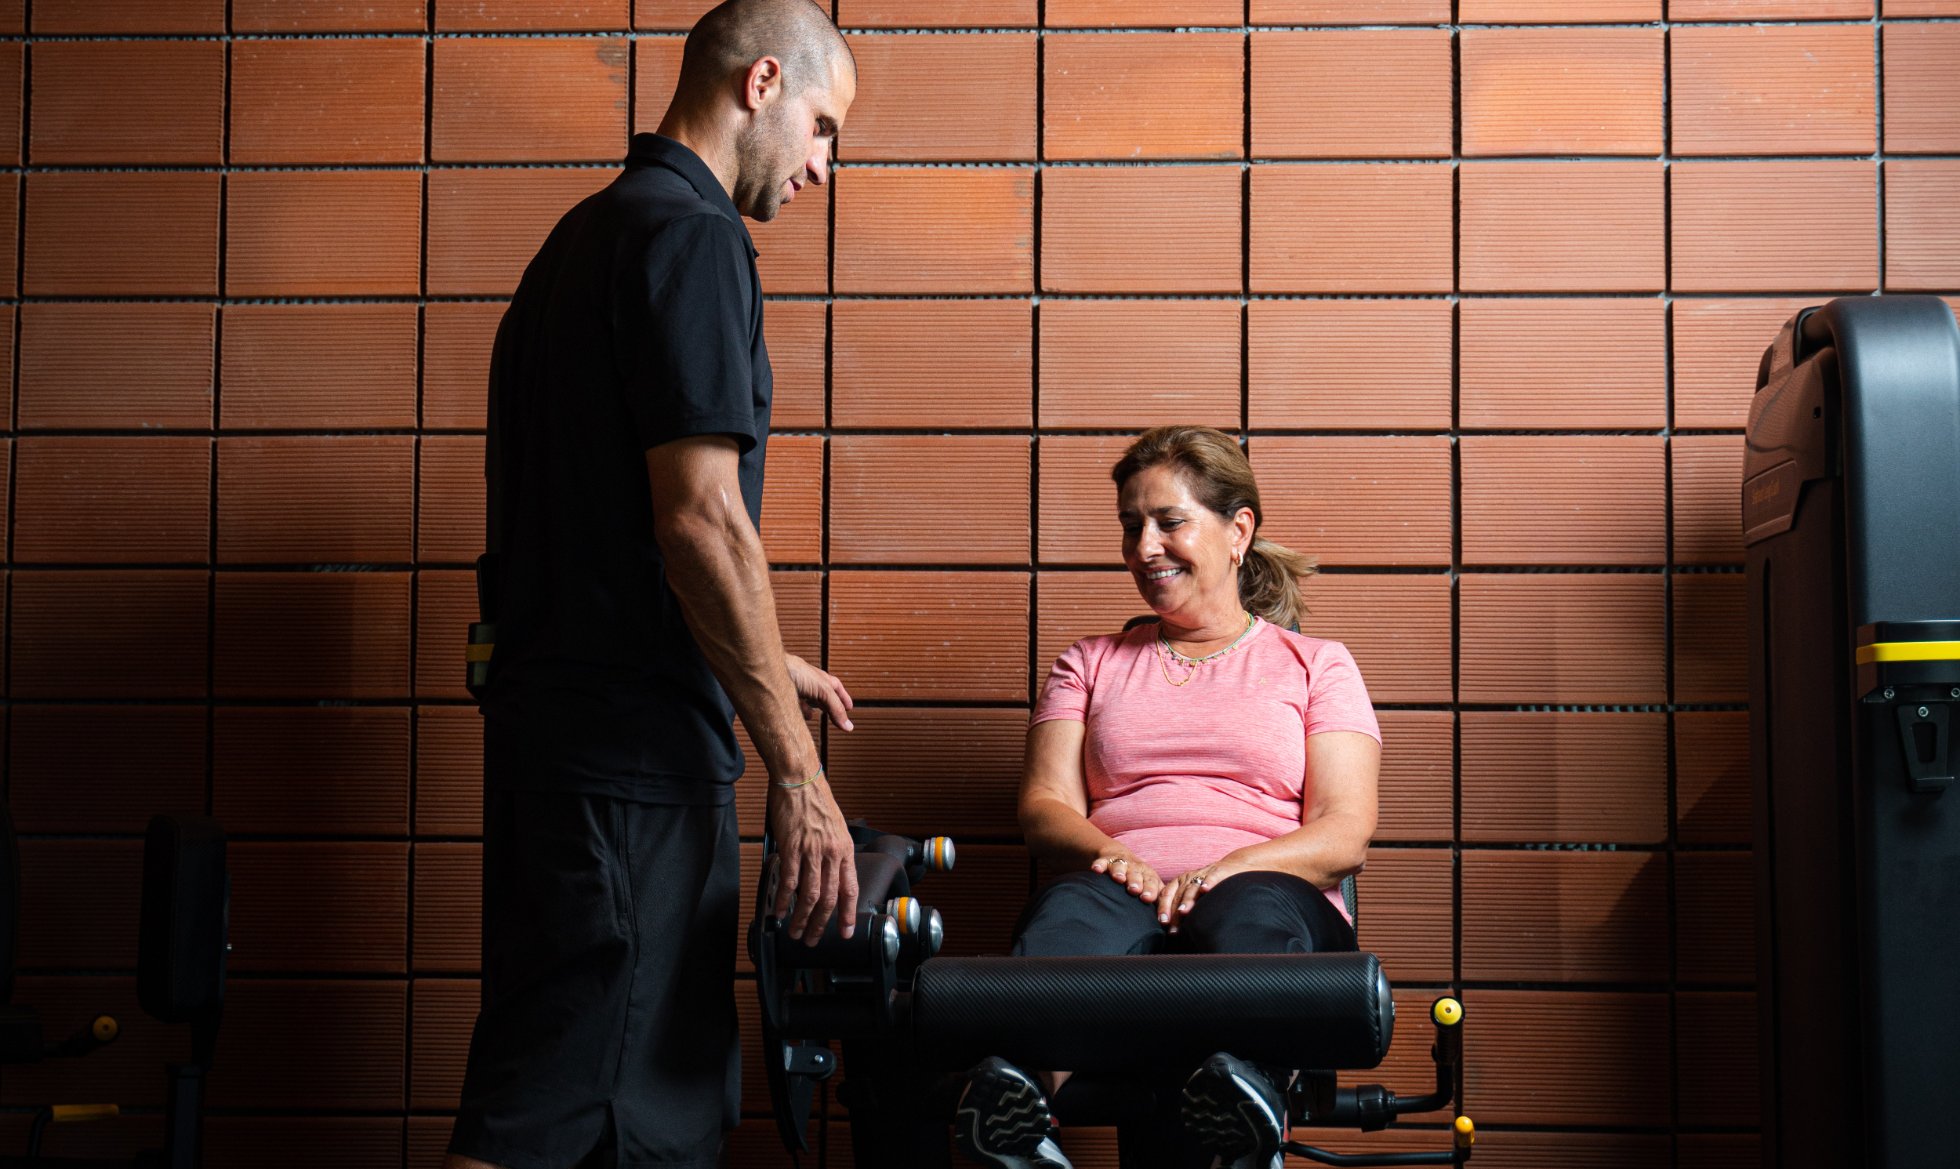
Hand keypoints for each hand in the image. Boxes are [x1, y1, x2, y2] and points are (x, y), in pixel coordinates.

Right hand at [767, 772, 858, 944]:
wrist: (800, 779)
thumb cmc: (815, 800)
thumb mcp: (835, 828)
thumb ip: (833, 853)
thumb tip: (827, 876)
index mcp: (845, 849)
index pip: (849, 889)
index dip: (848, 914)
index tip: (846, 932)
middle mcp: (832, 853)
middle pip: (828, 898)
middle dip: (821, 924)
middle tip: (813, 939)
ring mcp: (811, 851)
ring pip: (809, 894)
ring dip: (802, 918)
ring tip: (795, 931)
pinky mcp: (791, 847)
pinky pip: (789, 880)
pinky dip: (783, 899)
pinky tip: (779, 910)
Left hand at [784, 653, 853, 731]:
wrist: (768, 668)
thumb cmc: (797, 672)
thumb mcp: (823, 691)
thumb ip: (836, 709)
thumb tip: (849, 727)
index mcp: (821, 678)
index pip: (836, 688)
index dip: (843, 698)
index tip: (849, 708)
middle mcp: (808, 682)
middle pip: (822, 695)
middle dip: (829, 705)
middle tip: (836, 717)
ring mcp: (794, 688)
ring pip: (805, 699)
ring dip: (811, 707)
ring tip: (814, 716)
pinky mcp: (782, 695)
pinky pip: (791, 704)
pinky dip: (796, 710)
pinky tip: (796, 715)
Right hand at [1089, 847, 1162, 902]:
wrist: (1123, 857)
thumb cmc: (1140, 879)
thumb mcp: (1151, 887)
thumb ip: (1159, 902)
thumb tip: (1166, 922)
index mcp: (1148, 876)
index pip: (1151, 882)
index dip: (1150, 890)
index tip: (1147, 899)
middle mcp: (1135, 869)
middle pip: (1136, 874)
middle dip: (1135, 881)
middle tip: (1135, 889)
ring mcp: (1121, 864)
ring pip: (1121, 866)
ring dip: (1120, 872)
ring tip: (1119, 879)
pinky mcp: (1106, 860)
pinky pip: (1102, 862)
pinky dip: (1099, 865)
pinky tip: (1096, 870)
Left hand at [1156, 856, 1246, 932]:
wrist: (1234, 867)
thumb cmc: (1211, 887)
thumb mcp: (1195, 894)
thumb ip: (1184, 908)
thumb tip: (1173, 932)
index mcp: (1180, 882)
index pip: (1167, 895)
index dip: (1163, 908)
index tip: (1163, 923)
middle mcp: (1189, 877)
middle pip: (1178, 895)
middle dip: (1174, 912)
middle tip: (1173, 929)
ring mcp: (1204, 873)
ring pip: (1193, 887)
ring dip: (1187, 900)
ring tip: (1183, 911)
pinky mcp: (1219, 871)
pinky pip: (1212, 876)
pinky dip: (1208, 882)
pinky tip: (1205, 889)